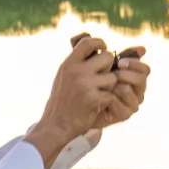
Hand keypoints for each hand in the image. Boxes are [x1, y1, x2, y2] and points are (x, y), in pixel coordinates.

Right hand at [27, 34, 118, 165]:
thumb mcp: (64, 77)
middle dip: (109, 68)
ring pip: (112, 78)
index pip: (88, 42)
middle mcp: (77, 71)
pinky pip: (111, 95)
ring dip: (109, 87)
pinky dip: (106, 102)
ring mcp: (85, 84)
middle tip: (102, 79)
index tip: (104, 48)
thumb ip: (77, 64)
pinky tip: (96, 106)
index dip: (100, 43)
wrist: (56, 125)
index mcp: (69, 64)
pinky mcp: (94, 99)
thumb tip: (95, 50)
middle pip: (108, 57)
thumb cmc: (62, 101)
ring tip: (97, 95)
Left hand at [99, 47, 148, 125]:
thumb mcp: (109, 68)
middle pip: (141, 79)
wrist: (85, 105)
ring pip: (126, 89)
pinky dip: (105, 96)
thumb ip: (123, 57)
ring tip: (101, 86)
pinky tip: (98, 96)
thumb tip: (143, 49)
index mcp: (138, 80)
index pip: (145, 70)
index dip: (134, 64)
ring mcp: (133, 105)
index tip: (120, 62)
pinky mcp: (124, 115)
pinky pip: (115, 101)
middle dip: (124, 74)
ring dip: (111, 85)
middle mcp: (139, 93)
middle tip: (112, 74)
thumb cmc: (98, 84)